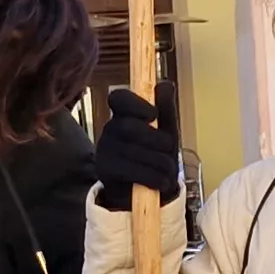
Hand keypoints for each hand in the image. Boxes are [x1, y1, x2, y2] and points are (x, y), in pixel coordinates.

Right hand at [93, 86, 179, 209]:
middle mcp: (109, 128)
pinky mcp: (104, 171)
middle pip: (129, 127)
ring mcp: (104, 149)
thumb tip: (165, 83)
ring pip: (133, 151)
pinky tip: (160, 182)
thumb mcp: (166, 130)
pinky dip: (152, 177)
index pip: (119, 98)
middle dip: (156, 139)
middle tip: (170, 149)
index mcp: (123, 113)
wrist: (149, 189)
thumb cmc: (157, 153)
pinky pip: (130, 171)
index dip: (136, 104)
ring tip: (168, 170)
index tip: (154, 115)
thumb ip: (166, 108)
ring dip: (159, 161)